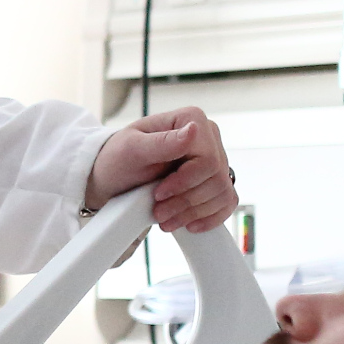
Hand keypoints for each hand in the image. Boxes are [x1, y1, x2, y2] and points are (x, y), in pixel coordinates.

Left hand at [85, 107, 236, 233]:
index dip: (185, 182)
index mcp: (191, 119)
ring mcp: (215, 158)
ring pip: (222, 193)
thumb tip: (193, 130)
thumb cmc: (119, 159)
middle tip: (159, 213)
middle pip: (216, 179)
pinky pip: (227, 202)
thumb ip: (162, 141)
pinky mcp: (216, 180)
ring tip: (166, 219)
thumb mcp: (131, 148)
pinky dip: (210, 217)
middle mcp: (208, 136)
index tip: (159, 194)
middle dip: (186, 202)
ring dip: (193, 213)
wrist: (116, 178)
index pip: (207, 159)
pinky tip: (190, 224)